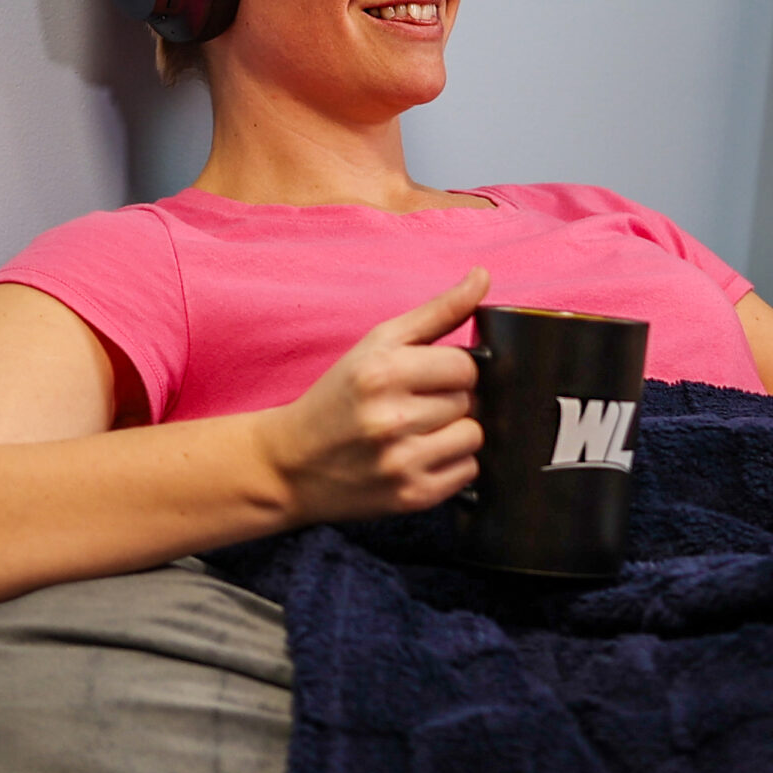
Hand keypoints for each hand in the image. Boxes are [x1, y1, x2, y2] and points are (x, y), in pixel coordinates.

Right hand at [257, 268, 488, 523]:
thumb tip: (483, 276)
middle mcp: (391, 419)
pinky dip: (452, 464)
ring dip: (455, 432)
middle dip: (450, 400)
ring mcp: (402, 462)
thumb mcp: (377, 344)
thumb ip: (436, 312)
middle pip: (470, 401)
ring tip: (419, 431)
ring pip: (474, 436)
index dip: (452, 370)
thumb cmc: (338, 397)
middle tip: (414, 406)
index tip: (427, 377)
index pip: (465, 367)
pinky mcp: (411, 497)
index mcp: (382, 373)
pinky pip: (468, 472)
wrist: (290, 464)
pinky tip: (419, 456)